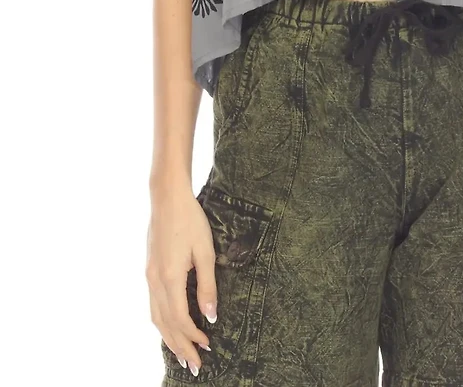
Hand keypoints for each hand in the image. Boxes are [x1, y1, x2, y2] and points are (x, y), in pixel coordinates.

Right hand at [146, 185, 217, 374]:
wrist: (167, 198)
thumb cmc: (190, 220)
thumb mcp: (205, 251)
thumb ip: (207, 285)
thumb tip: (211, 316)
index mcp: (169, 278)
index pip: (180, 319)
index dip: (193, 336)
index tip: (207, 347)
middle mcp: (155, 281)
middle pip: (165, 325)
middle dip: (180, 347)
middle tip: (194, 365)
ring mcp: (149, 277)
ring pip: (156, 317)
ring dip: (169, 338)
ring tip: (182, 354)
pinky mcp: (149, 271)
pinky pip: (154, 305)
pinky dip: (163, 323)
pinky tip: (171, 328)